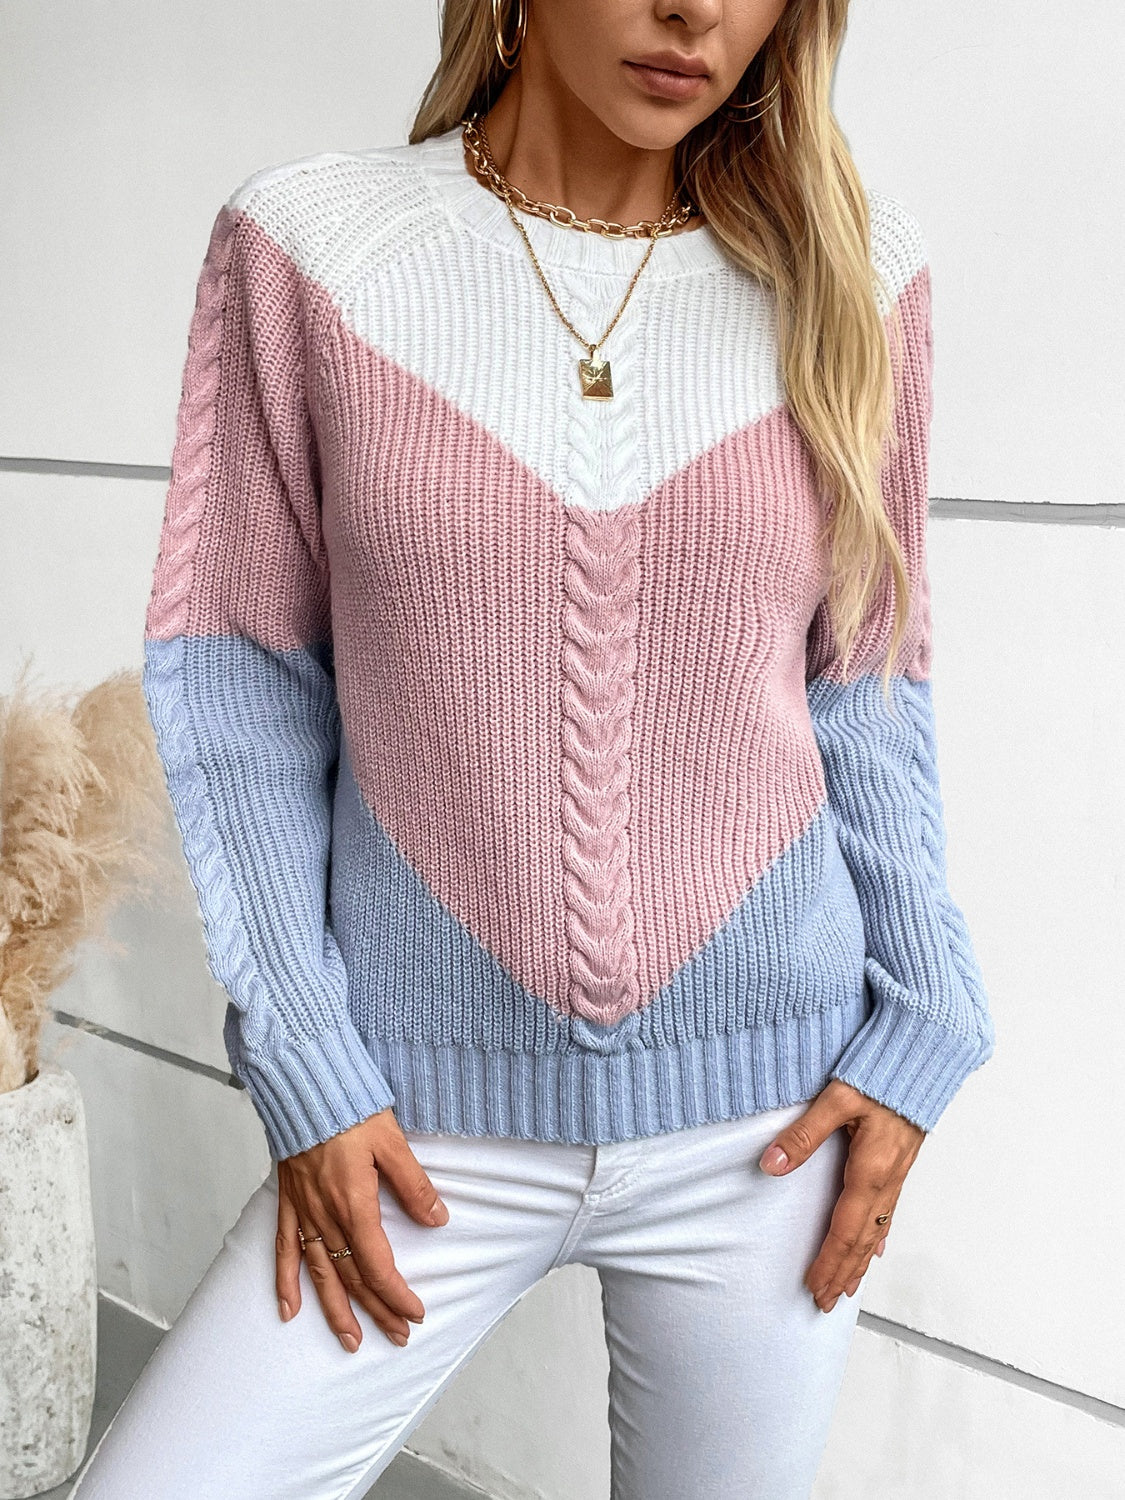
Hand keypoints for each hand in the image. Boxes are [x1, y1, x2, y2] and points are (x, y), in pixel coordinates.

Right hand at [274, 1107, 449, 1352]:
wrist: (303, 1086)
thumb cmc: (348, 1107)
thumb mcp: (392, 1142)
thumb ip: (414, 1185)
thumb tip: (438, 1219)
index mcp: (355, 1204)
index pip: (378, 1265)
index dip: (397, 1294)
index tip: (416, 1313)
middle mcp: (326, 1216)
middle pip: (353, 1277)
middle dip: (376, 1310)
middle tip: (397, 1336)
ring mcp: (304, 1211)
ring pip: (320, 1273)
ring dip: (335, 1310)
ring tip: (349, 1341)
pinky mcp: (288, 1201)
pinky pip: (284, 1249)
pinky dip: (285, 1282)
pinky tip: (289, 1310)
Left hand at [757, 1079, 924, 1312]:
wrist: (925, 1057)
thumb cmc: (883, 1073)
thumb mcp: (837, 1098)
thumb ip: (804, 1134)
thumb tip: (771, 1164)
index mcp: (870, 1169)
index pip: (844, 1230)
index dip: (829, 1262)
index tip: (814, 1286)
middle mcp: (887, 1179)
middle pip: (862, 1239)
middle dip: (844, 1273)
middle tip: (826, 1301)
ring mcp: (897, 1174)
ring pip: (877, 1229)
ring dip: (860, 1261)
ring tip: (848, 1286)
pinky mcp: (901, 1164)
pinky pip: (889, 1211)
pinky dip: (879, 1234)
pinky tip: (875, 1246)